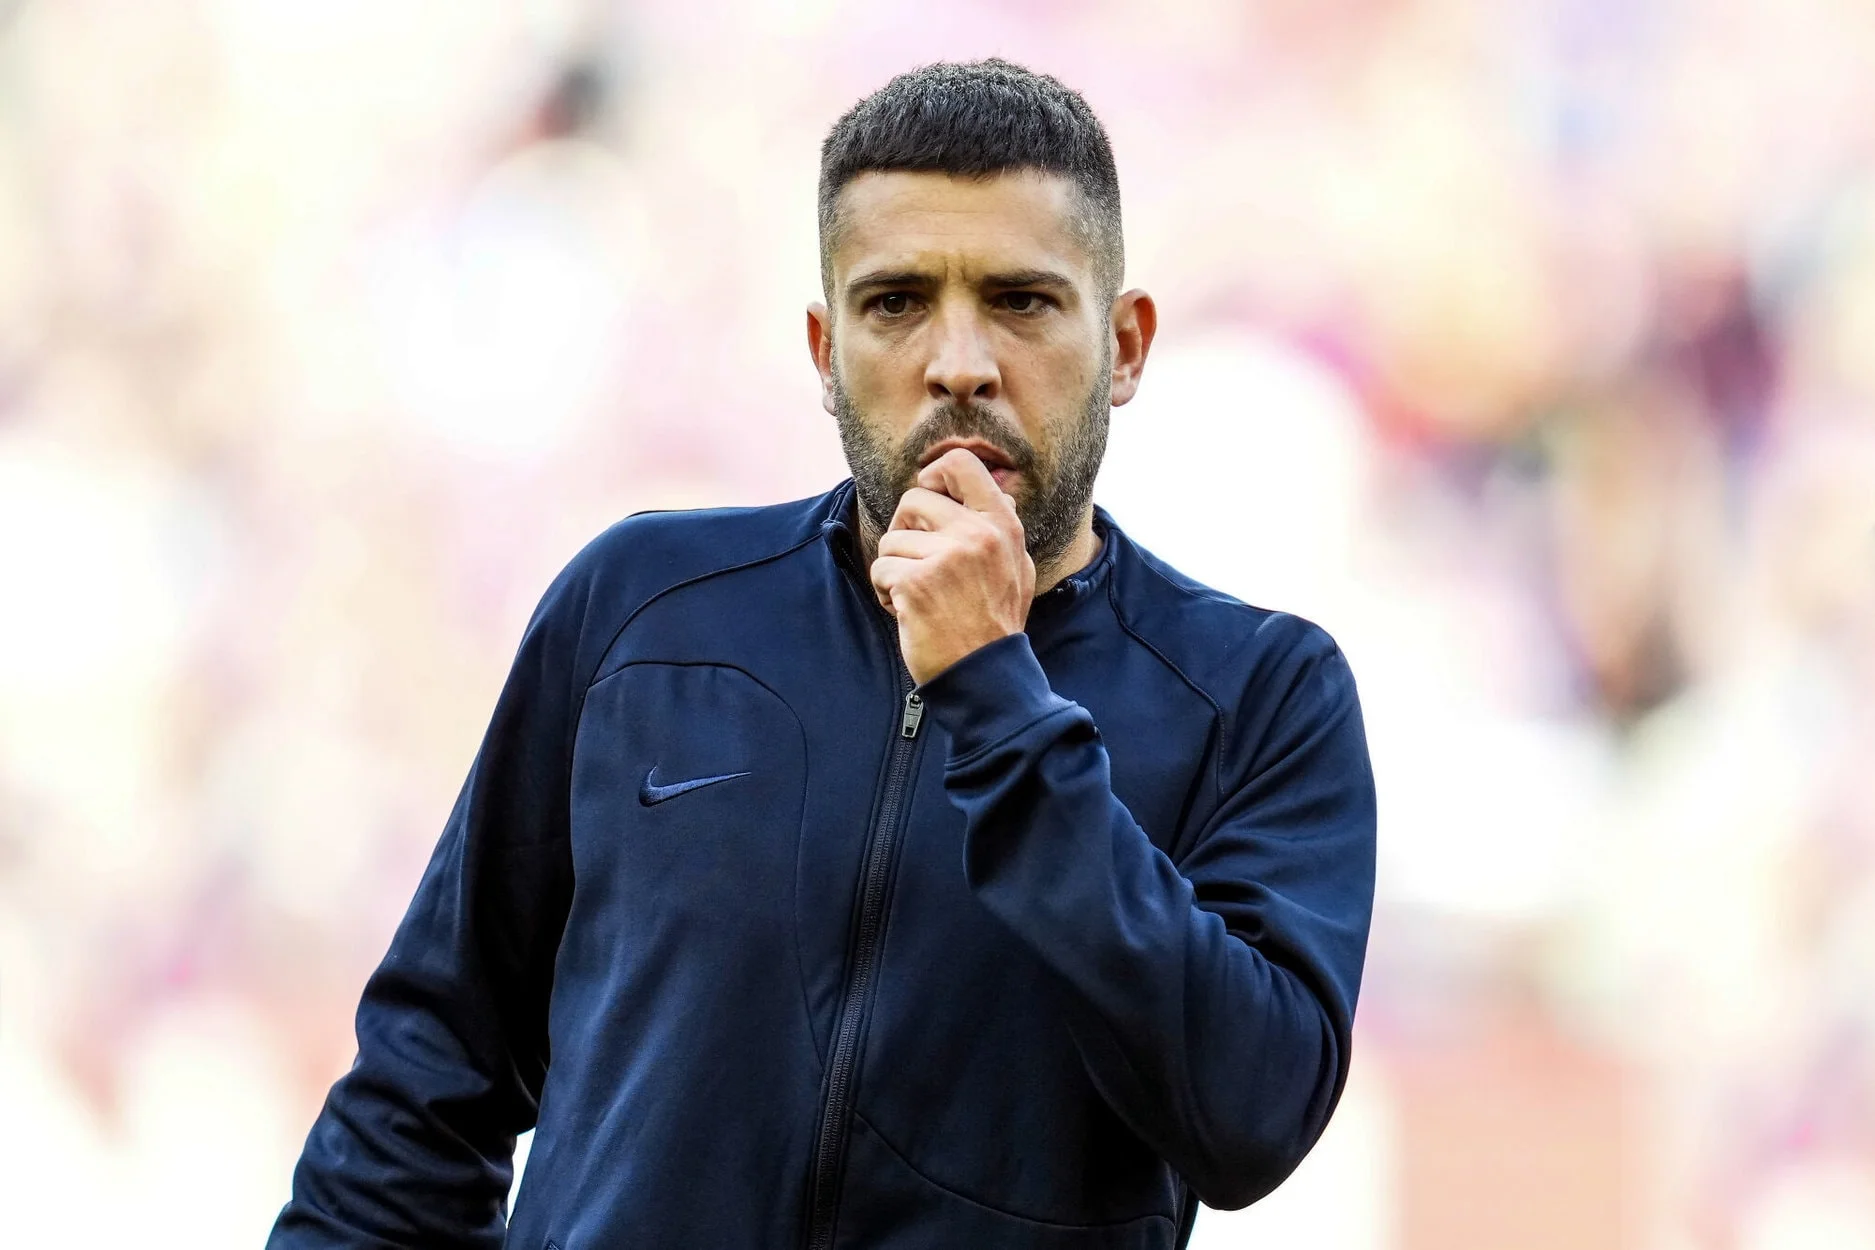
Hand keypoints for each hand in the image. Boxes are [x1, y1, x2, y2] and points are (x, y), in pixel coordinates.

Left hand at [870, 447, 1035, 684]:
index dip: (933, 476)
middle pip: (913, 500)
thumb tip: (996, 489)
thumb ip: (1002, 528)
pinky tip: (908, 612)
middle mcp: (977, 534)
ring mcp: (946, 557)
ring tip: (919, 596)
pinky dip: (885, 592)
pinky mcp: (916, 582)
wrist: (985, 676)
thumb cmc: (995, 624)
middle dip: (905, 531)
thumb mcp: (1017, 568)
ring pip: (891, 540)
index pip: (961, 464)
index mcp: (1001, 524)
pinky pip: (880, 569)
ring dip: (895, 569)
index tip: (928, 501)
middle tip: (917, 562)